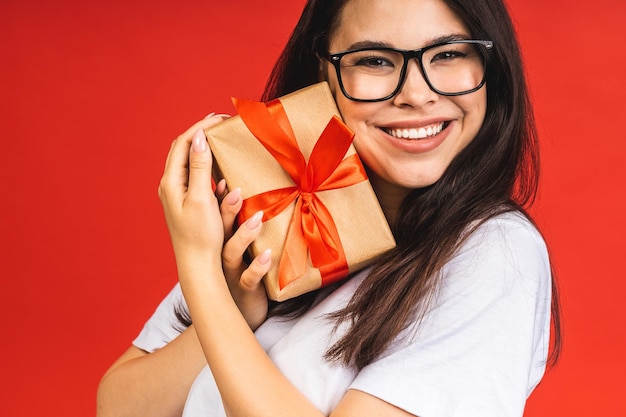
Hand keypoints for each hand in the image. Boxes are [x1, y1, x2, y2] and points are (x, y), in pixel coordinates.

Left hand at [159, 114, 271, 328]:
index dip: (199, 128)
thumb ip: (199, 167)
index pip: (182, 144)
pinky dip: (204, 162)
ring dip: (201, 147)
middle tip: (219, 123)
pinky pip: (193, 175)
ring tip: (218, 137)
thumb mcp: (201, 198)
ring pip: (186, 162)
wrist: (198, 267)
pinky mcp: (186, 204)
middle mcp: (170, 186)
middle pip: (181, 150)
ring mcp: (177, 196)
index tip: (219, 119)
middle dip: (200, 133)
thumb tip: (198, 137)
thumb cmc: (200, 236)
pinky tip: (217, 163)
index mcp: (170, 183)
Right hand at [217, 182, 271, 329]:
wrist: (245, 314)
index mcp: (222, 244)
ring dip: (243, 236)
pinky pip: (248, 279)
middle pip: (219, 231)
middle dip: (225, 211)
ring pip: (230, 253)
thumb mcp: (246, 251)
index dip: (218, 200)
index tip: (222, 180)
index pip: (216, 219)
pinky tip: (267, 256)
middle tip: (236, 190)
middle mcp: (222, 256)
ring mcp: (232, 273)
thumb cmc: (247, 276)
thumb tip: (262, 198)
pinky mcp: (245, 289)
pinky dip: (257, 268)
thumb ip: (248, 228)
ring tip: (257, 219)